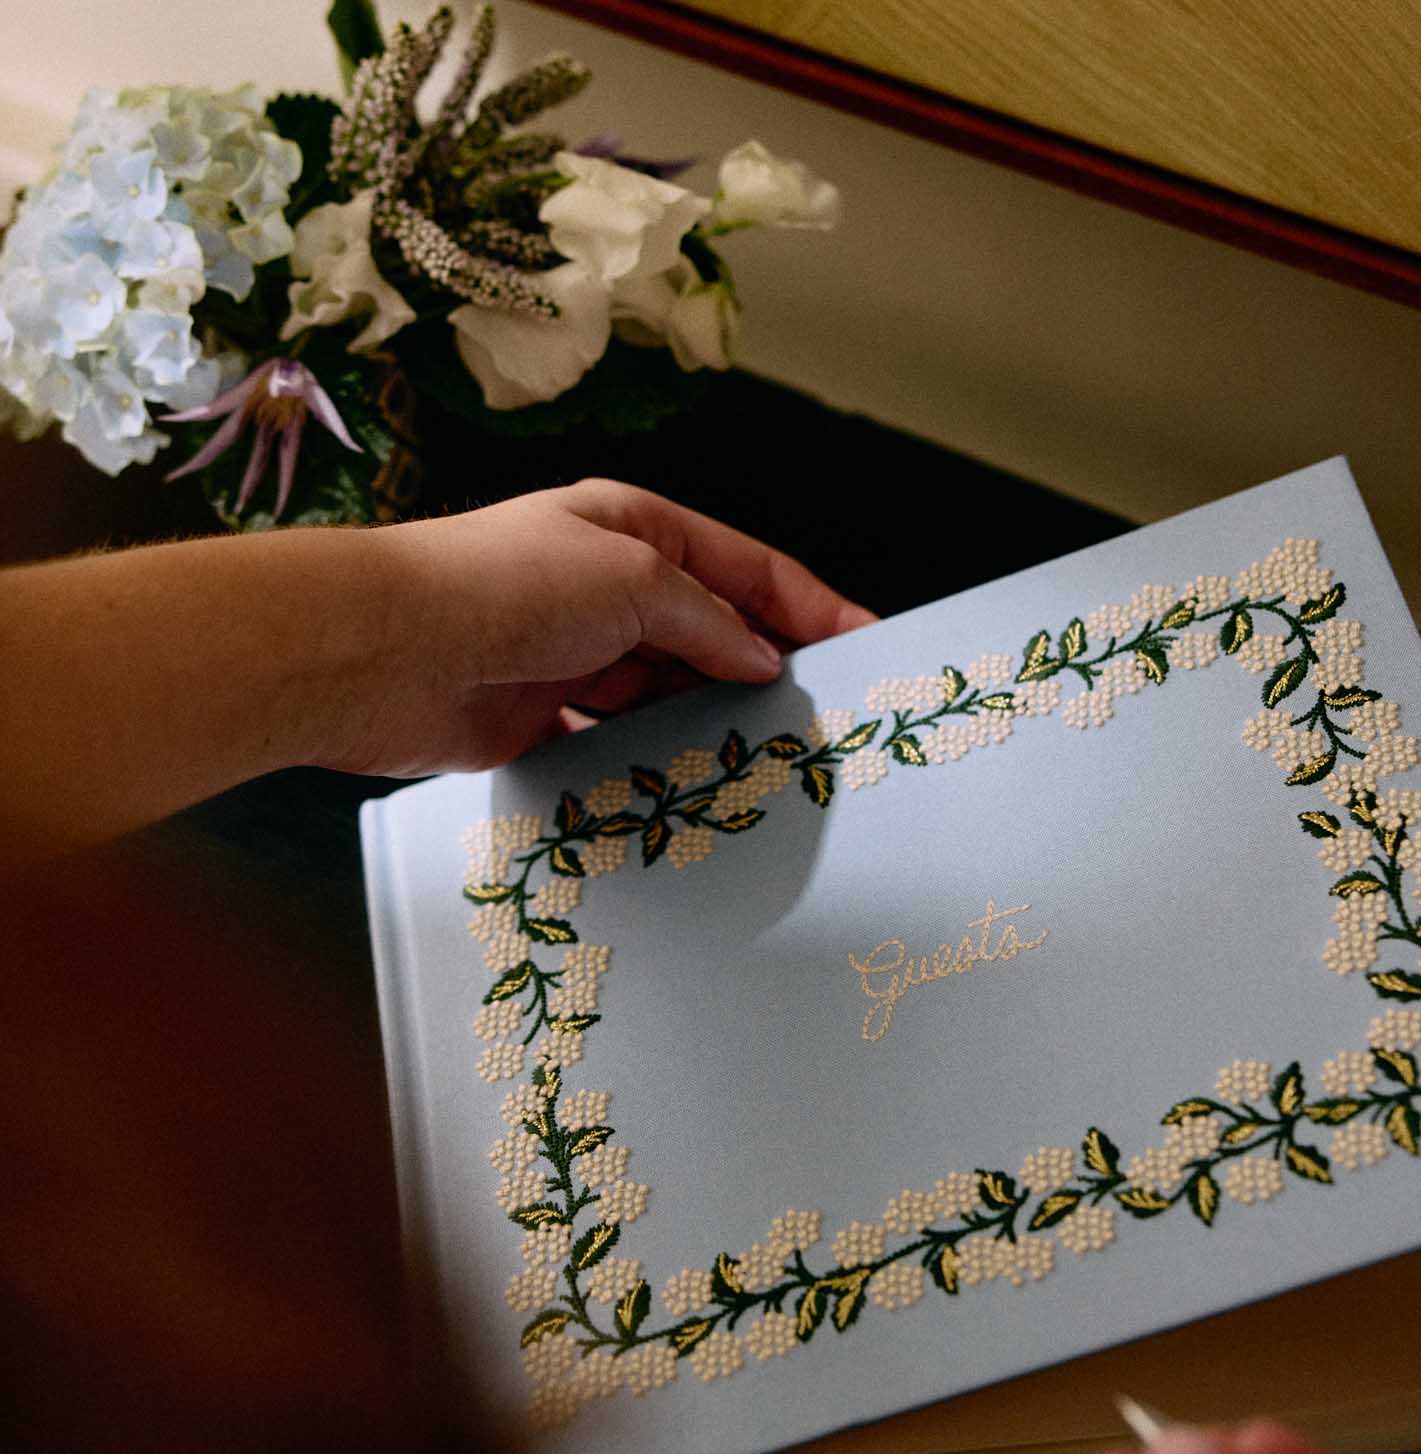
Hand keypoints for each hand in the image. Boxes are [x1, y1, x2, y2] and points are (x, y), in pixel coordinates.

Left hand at [0, 479, 870, 853]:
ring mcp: (578, 656)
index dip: (811, 606)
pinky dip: (654, 759)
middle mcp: (609, 588)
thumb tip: (760, 659)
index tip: (868, 647)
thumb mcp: (630, 578)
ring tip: (770, 762)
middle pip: (713, 632)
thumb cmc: (504, 587)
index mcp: (635, 531)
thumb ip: (704, 619)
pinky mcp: (545, 719)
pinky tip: (693, 785)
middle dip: (767, 673)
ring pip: (669, 692)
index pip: (747, 569)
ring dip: (711, 722)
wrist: (383, 654)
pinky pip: (620, 740)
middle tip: (826, 723)